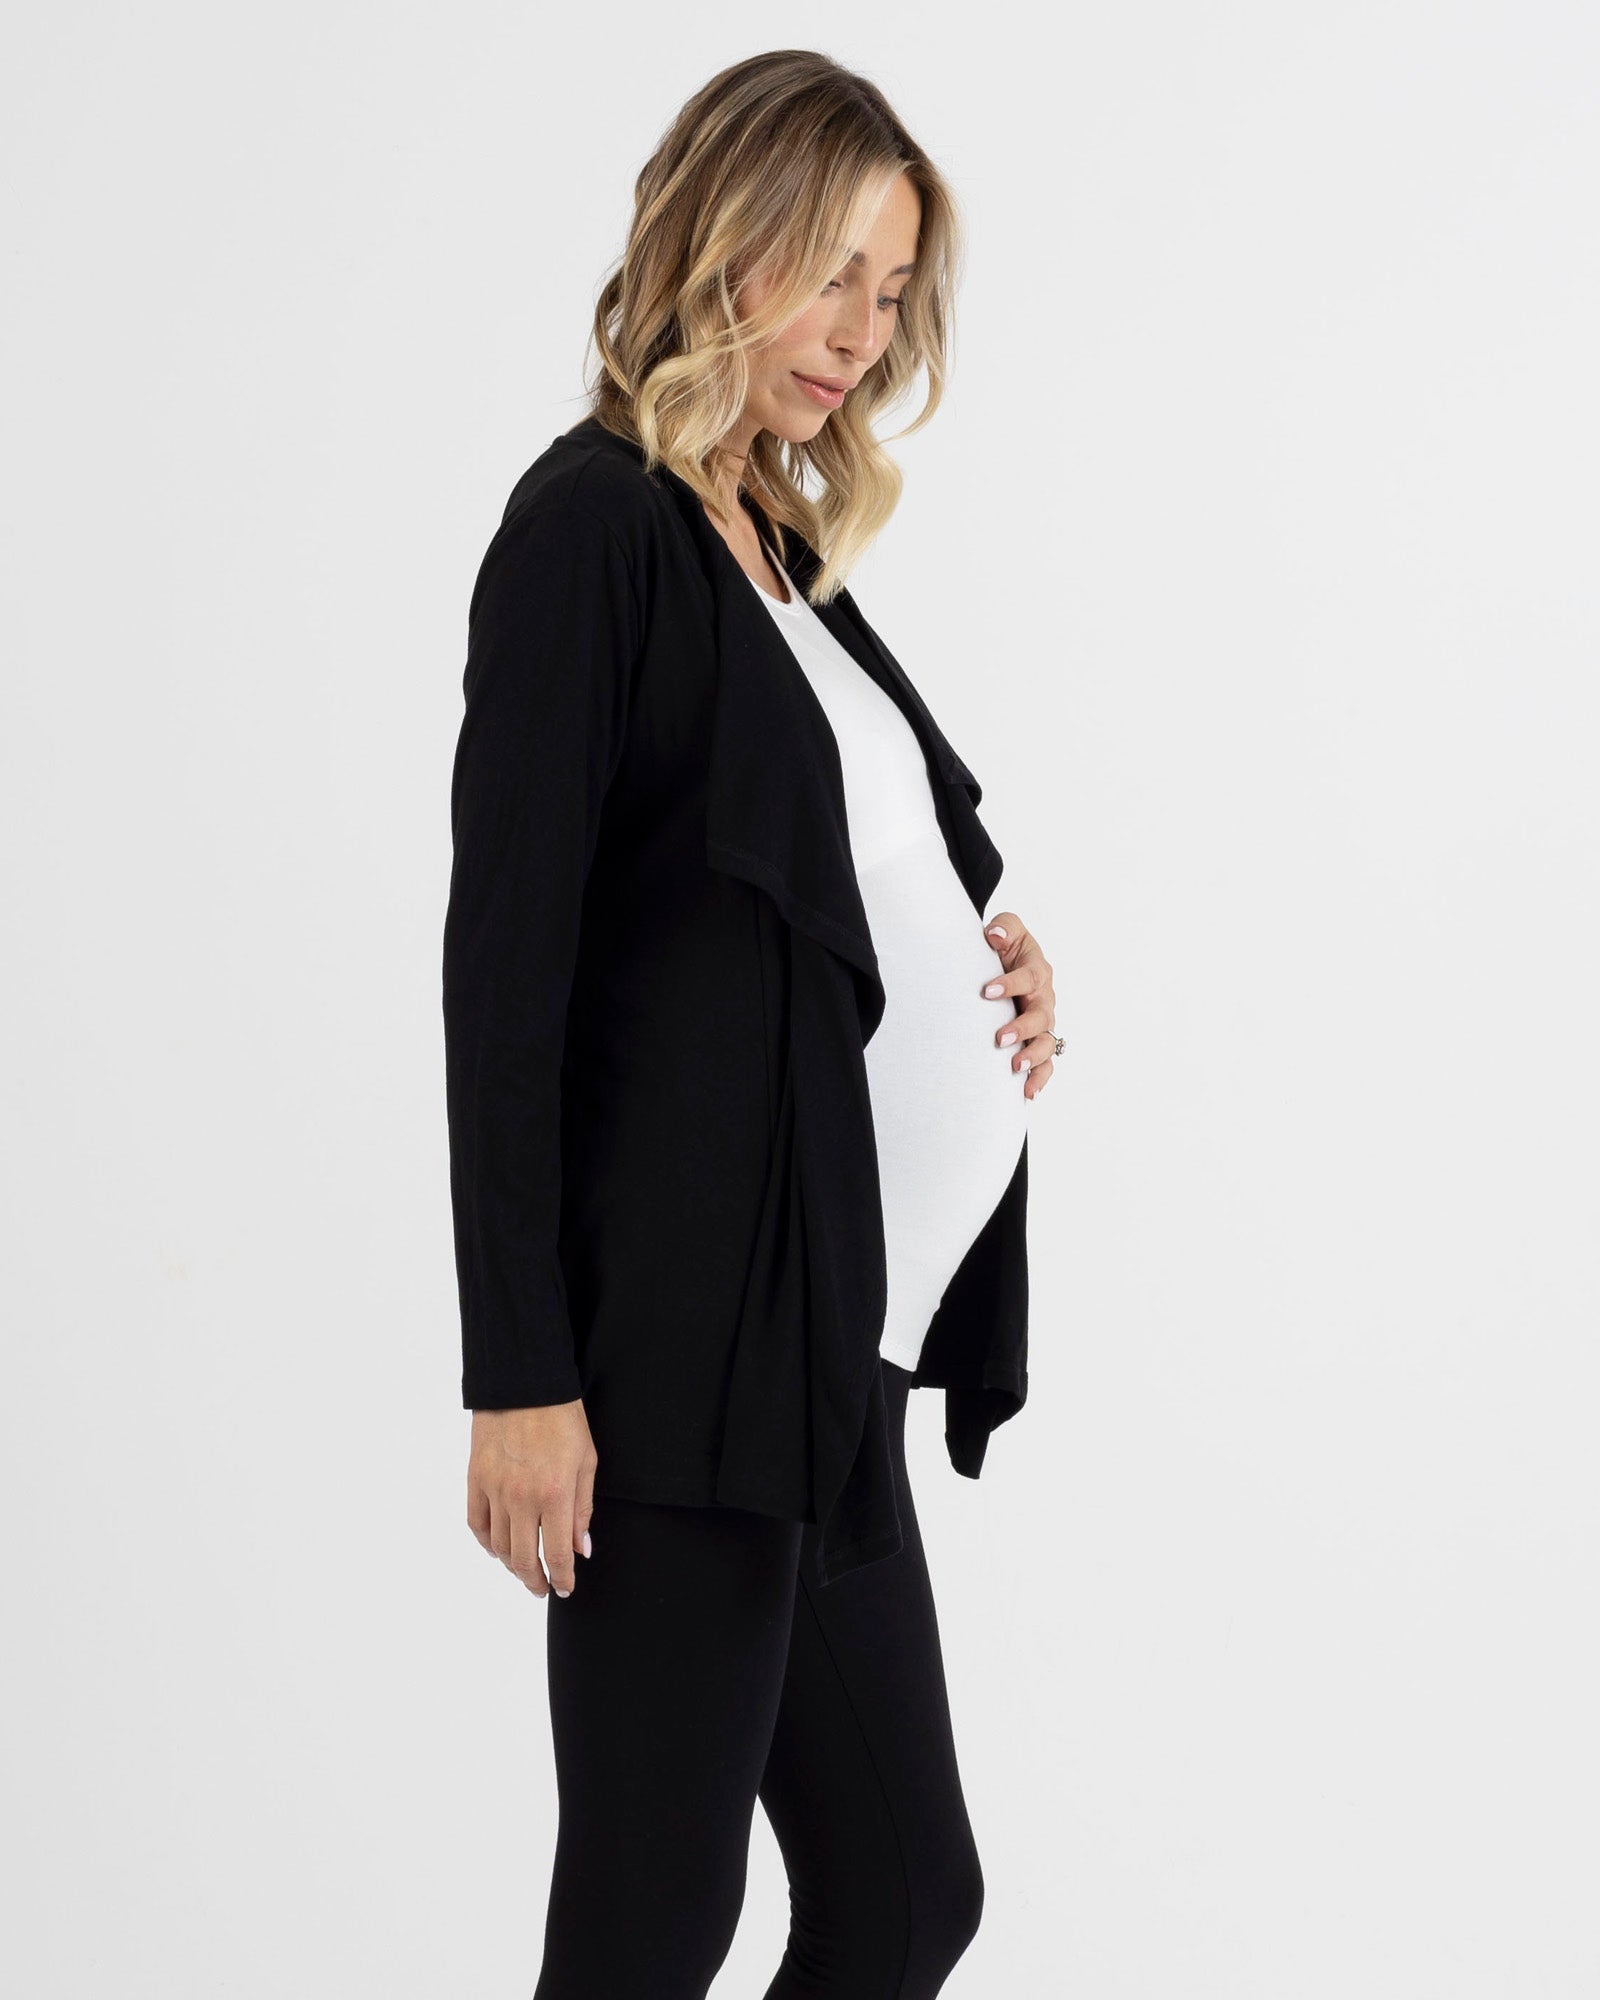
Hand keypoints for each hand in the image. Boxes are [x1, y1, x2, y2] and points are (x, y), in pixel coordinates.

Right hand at [467, 1401, 597, 1598]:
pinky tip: (497, 1547)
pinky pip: (476, 1523)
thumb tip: (582, 1549)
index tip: (565, 1588)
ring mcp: (494, 1489)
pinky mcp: (475, 1479)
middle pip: (523, 1559)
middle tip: (543, 1587)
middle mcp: (522, 1497)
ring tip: (524, 1568)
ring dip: (512, 1564)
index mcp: (555, 1493)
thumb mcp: (586, 1460)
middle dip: (535, 1580)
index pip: (558, 1553)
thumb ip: (583, 1509)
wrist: (524, 1382)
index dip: (562, 1578)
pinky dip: (486, 1542)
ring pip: (499, 1546)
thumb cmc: (563, 1417)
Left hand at [980, 912, 1058, 1100]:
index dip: (1010, 984)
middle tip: (1000, 1037)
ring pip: (1047, 1043)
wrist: (1003, 964)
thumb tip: (993, 935)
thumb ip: (1003, 928)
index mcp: (1037, 970)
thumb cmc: (1004, 948)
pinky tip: (1027, 1094)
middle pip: (1041, 1016)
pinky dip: (1040, 1079)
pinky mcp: (1036, 1041)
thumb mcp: (1006, 929)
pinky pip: (1046, 1064)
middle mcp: (1044, 999)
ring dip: (1032, 1056)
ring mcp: (1043, 1023)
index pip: (1028, 977)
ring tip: (1015, 1067)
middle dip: (1022, 1028)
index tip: (987, 991)